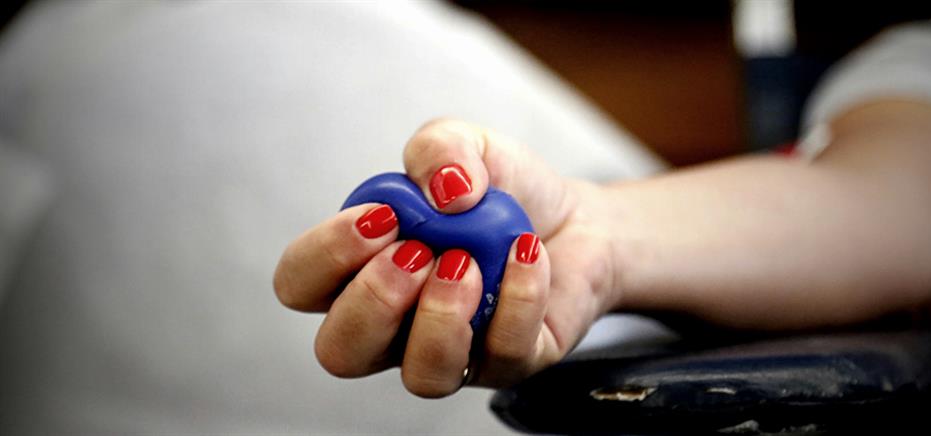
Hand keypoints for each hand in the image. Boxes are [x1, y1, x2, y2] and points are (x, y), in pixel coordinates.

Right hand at [273, 119, 618, 396]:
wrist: (575, 217)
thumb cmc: (500, 190)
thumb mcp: (465, 146)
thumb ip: (440, 149)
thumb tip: (445, 190)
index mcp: (361, 270)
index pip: (301, 286)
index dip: (325, 256)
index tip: (381, 216)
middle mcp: (396, 325)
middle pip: (341, 352)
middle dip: (371, 302)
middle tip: (416, 252)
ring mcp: (453, 352)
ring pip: (422, 378)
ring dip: (440, 319)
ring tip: (468, 262)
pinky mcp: (512, 361)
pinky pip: (504, 354)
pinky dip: (516, 297)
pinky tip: (525, 251)